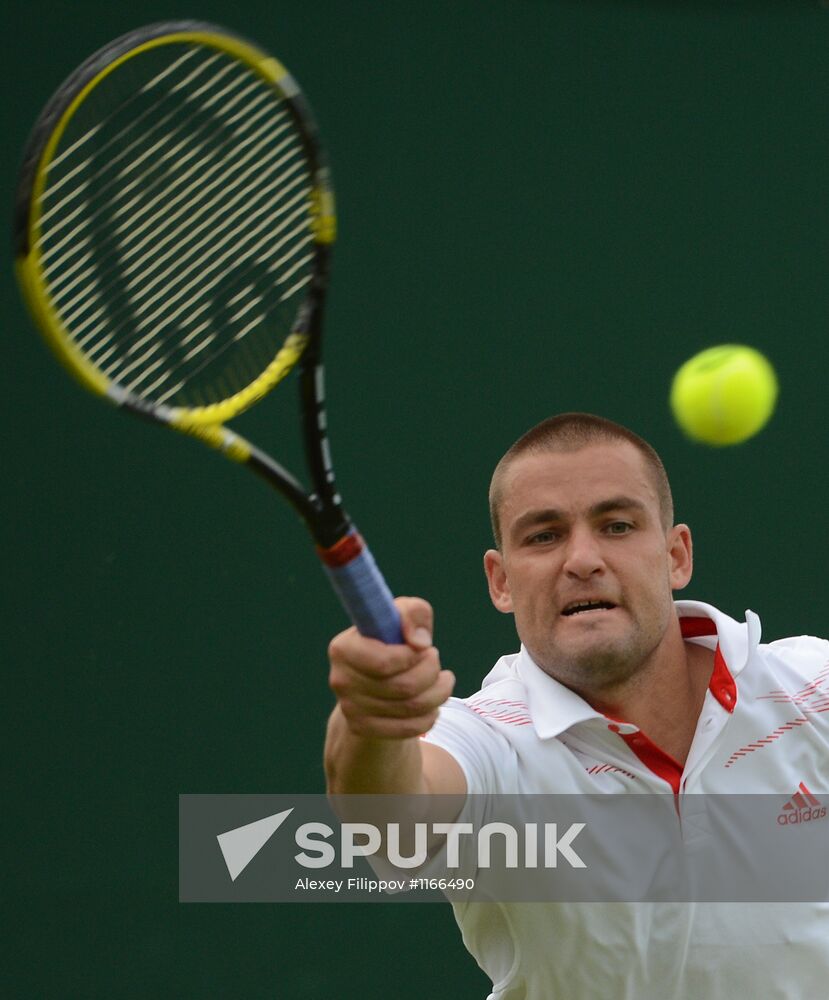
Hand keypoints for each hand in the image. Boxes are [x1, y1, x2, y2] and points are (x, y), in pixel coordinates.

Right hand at [328, 597, 455, 738]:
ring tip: (442, 680)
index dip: (414, 656)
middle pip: (403, 687)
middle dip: (431, 672)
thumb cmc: (391, 642)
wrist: (375, 680)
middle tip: (435, 660)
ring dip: (438, 693)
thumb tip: (419, 642)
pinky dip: (430, 716)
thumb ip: (413, 613)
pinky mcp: (362, 729)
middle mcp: (341, 680)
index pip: (384, 662)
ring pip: (411, 708)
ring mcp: (350, 708)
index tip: (424, 647)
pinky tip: (433, 704)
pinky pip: (409, 728)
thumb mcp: (402, 616)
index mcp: (343, 648)